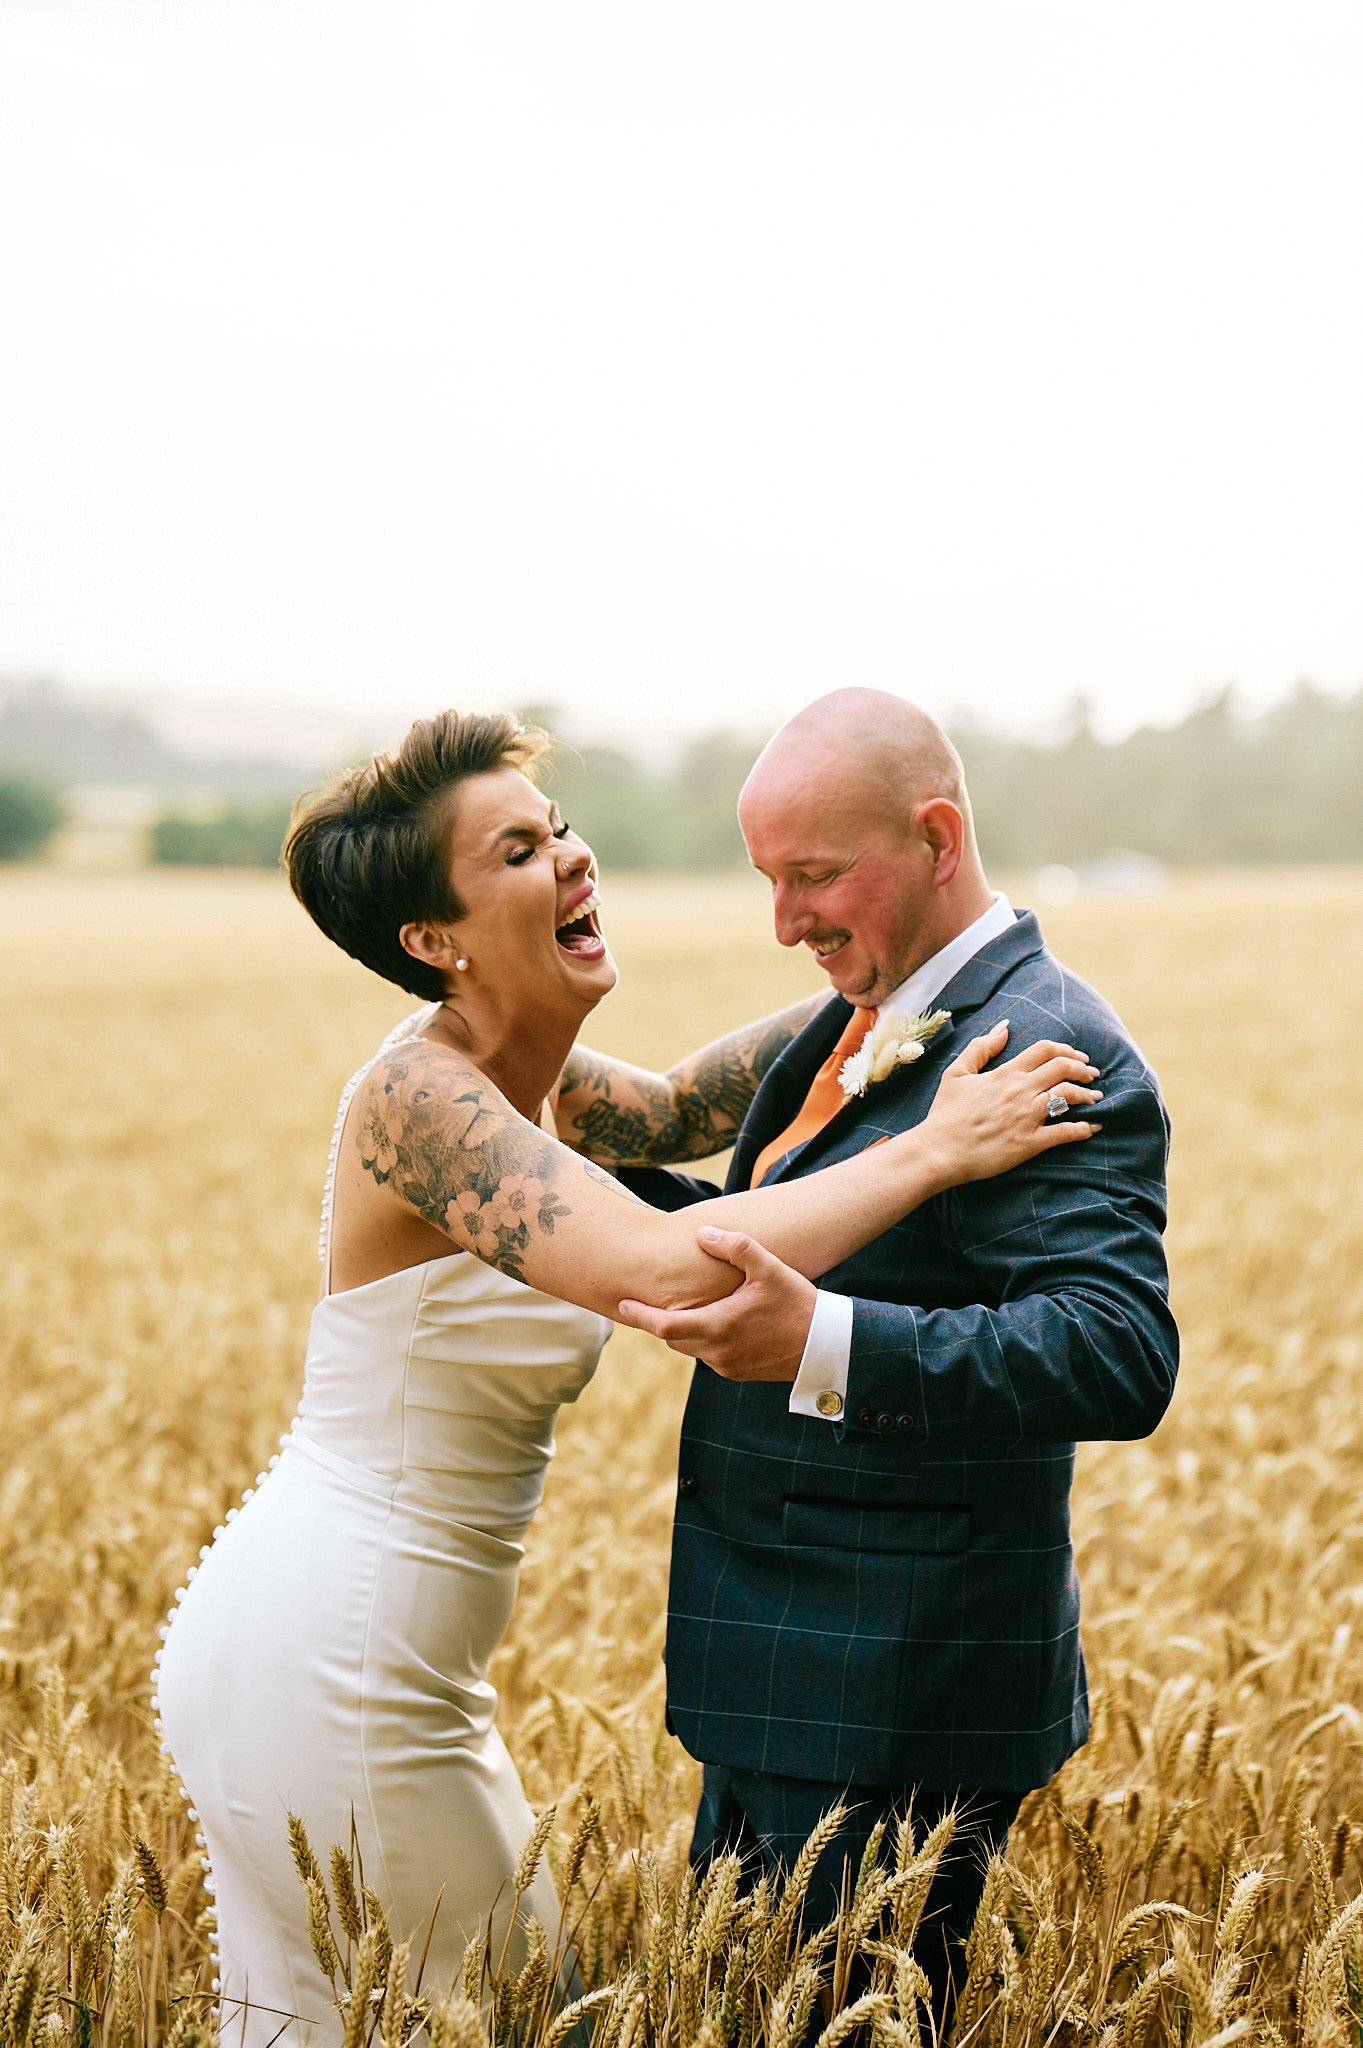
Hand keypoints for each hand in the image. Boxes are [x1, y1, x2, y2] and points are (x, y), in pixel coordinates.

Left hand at [617, 1226, 814, 1380]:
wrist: (825, 1346)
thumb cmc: (797, 1303)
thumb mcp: (769, 1268)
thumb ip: (735, 1246)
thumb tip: (703, 1233)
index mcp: (718, 1327)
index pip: (664, 1327)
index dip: (640, 1315)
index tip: (622, 1304)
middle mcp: (717, 1352)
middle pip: (672, 1339)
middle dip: (659, 1321)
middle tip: (646, 1301)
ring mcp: (727, 1366)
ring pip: (690, 1348)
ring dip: (683, 1331)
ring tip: (681, 1308)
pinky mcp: (738, 1373)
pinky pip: (709, 1356)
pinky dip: (703, 1340)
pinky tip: (713, 1322)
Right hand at [919, 1021, 1102, 1186]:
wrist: (938, 1150)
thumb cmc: (945, 1113)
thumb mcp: (956, 1073)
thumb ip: (981, 1048)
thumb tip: (1003, 1028)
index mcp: (1005, 1073)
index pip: (1045, 1050)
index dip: (1067, 1050)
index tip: (1078, 1057)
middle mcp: (1020, 1091)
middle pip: (1063, 1069)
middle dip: (1083, 1069)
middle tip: (1092, 1074)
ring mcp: (1027, 1117)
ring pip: (1068, 1096)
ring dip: (1087, 1095)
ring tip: (1095, 1098)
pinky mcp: (1029, 1143)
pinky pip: (1065, 1132)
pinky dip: (1083, 1129)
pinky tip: (1092, 1128)